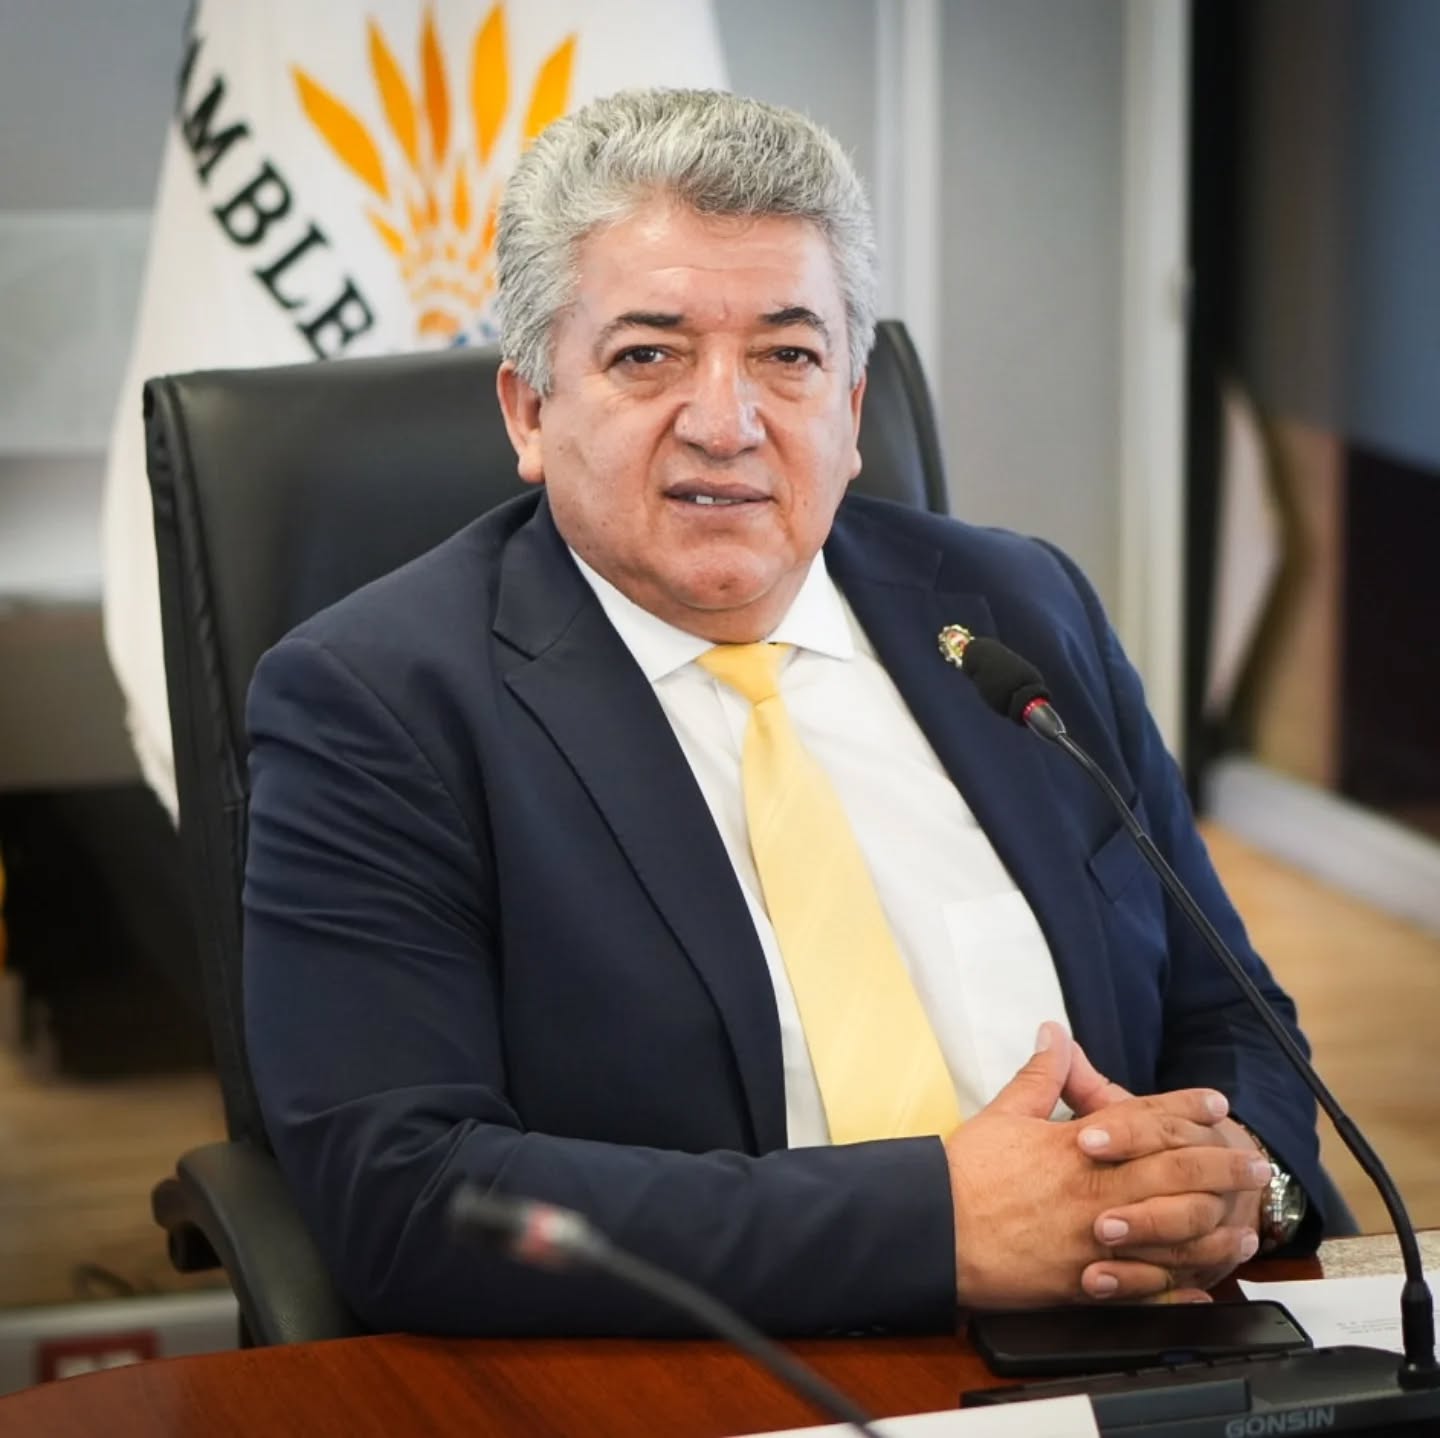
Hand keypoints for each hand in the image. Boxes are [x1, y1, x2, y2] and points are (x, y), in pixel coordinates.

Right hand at [944, 1023, 1269, 1307]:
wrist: (936, 1231)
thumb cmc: (966, 1176)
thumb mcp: (1003, 1113)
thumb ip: (1040, 1076)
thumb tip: (1054, 1035)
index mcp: (1078, 1146)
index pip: (1145, 1117)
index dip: (1186, 1107)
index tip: (1216, 1102)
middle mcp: (1095, 1189)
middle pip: (1175, 1172)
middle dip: (1220, 1166)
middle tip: (1255, 1163)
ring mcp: (1094, 1238)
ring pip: (1172, 1231)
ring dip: (1214, 1227)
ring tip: (1246, 1223)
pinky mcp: (1085, 1281)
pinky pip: (1146, 1286)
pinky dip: (1179, 1285)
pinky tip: (1203, 1284)